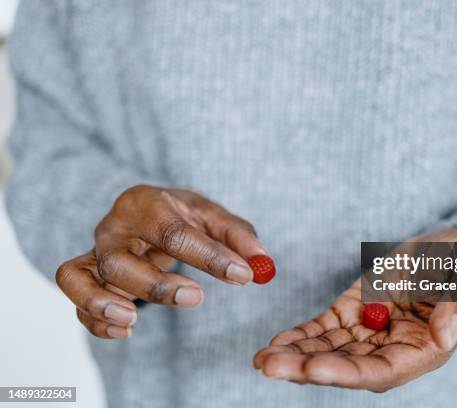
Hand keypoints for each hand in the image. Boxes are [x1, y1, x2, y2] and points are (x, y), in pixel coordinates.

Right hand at [55, 185, 266, 338]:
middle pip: (117, 260)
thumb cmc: (180, 214)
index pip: (172, 232)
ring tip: (134, 321)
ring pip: (79, 278)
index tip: (242, 276)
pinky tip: (126, 331)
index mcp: (145, 204)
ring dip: (102, 304)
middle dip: (155, 285)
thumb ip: (237, 236)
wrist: (144, 211)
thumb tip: (261, 263)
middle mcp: (113, 228)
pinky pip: (76, 301)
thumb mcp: (211, 215)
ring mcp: (94, 253)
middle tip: (197, 297)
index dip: (208, 257)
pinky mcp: (86, 277)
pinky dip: (94, 321)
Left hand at [253, 227, 456, 391]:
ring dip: (294, 355)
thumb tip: (445, 337)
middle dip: (306, 367)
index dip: (347, 372)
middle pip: (345, 365)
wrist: (449, 251)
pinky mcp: (352, 311)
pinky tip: (275, 344)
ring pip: (327, 349)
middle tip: (269, 366)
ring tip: (262, 359)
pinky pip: (323, 328)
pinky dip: (299, 335)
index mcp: (422, 350)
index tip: (314, 369)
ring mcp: (368, 330)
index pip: (381, 371)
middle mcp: (390, 348)